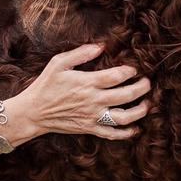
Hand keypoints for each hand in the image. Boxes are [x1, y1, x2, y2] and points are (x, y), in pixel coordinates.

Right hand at [10, 44, 149, 140]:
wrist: (33, 112)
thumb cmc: (45, 85)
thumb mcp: (58, 63)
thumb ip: (80, 53)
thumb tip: (100, 46)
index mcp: (87, 82)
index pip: (117, 76)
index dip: (130, 71)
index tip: (134, 69)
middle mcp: (93, 100)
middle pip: (127, 95)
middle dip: (142, 88)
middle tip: (147, 82)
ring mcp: (93, 117)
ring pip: (124, 117)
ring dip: (140, 111)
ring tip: (147, 104)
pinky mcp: (90, 128)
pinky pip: (112, 134)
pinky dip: (126, 133)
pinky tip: (135, 128)